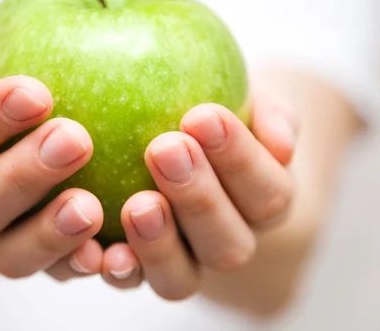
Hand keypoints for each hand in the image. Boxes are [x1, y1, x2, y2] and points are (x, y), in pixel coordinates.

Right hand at [0, 42, 106, 281]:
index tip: (35, 92)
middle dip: (23, 177)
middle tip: (75, 140)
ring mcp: (0, 240)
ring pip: (11, 256)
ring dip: (50, 235)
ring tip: (91, 208)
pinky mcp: (42, 260)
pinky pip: (57, 274)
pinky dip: (83, 266)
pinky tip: (116, 251)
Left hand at [99, 86, 297, 299]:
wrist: (189, 140)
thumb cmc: (217, 113)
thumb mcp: (253, 98)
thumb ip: (273, 114)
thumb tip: (283, 143)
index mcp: (264, 202)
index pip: (267, 192)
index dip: (239, 159)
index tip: (203, 115)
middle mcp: (227, 241)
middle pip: (227, 245)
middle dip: (198, 199)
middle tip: (165, 148)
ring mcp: (183, 262)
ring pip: (179, 278)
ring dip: (158, 244)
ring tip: (136, 202)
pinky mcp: (138, 268)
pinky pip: (129, 280)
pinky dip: (116, 268)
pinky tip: (96, 243)